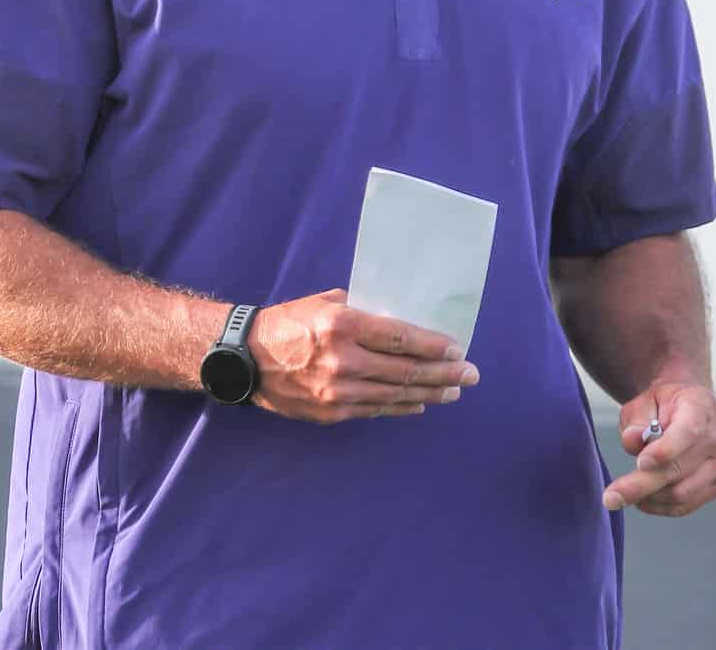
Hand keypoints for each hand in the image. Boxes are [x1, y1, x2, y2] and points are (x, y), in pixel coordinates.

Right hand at [248, 289, 478, 424]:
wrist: (245, 360)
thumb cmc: (287, 323)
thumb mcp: (324, 302)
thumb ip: (362, 308)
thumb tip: (400, 316)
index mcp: (342, 326)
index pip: (400, 337)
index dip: (434, 346)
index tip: (458, 349)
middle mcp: (343, 360)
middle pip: (405, 370)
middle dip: (444, 374)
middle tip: (471, 375)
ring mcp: (337, 391)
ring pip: (396, 395)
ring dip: (430, 393)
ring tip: (453, 392)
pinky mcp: (332, 412)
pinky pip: (376, 410)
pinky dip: (402, 408)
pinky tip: (420, 404)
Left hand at [602, 382, 715, 516]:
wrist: (687, 407)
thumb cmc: (661, 405)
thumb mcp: (642, 402)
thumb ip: (635, 421)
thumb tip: (632, 440)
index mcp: (701, 405)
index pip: (687, 432)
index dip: (664, 451)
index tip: (639, 463)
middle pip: (679, 470)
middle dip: (641, 485)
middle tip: (610, 498)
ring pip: (682, 493)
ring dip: (649, 497)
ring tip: (625, 493)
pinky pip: (688, 505)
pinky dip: (661, 507)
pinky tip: (643, 500)